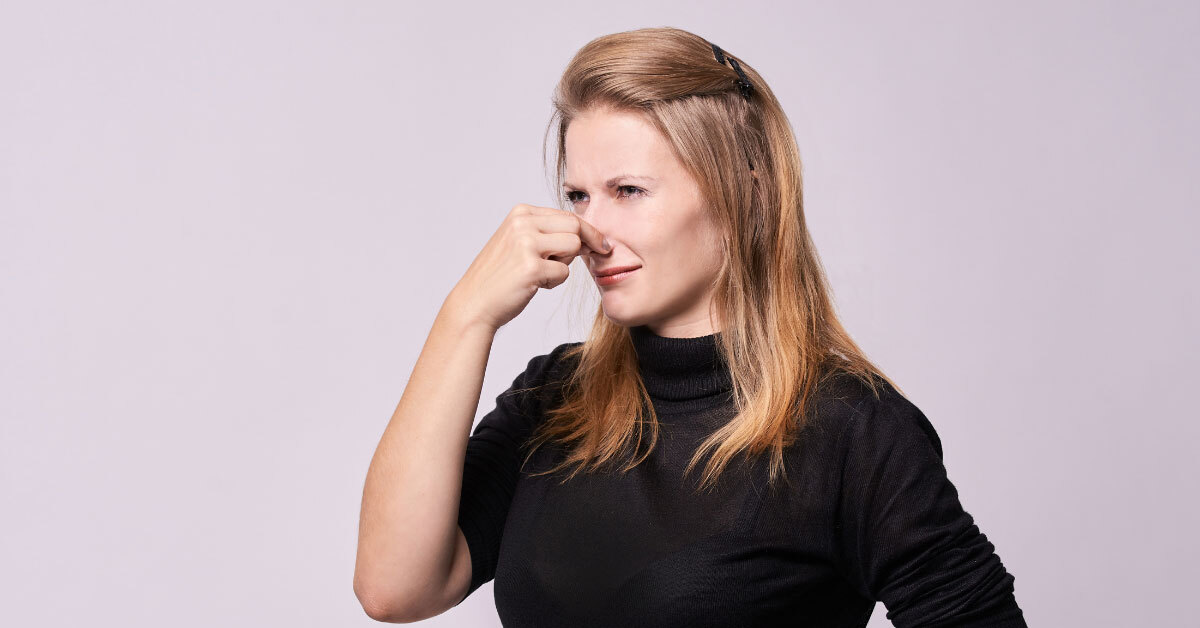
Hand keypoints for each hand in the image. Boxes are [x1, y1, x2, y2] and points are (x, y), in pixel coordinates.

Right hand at [446, 204, 609, 331]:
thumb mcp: (519, 241)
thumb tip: (588, 233)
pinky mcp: (530, 267)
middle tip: (572, 261)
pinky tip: (533, 285)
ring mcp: (526, 243)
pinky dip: (553, 282)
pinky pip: (564, 272)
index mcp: (521, 212)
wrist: (474, 302)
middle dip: (582, 246)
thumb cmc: (501, 276)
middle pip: (576, 226)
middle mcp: (522, 223)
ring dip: (564, 264)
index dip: (587, 231)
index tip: (601, 244)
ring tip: (542, 273)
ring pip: (574, 247)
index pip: (567, 215)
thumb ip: (546, 231)